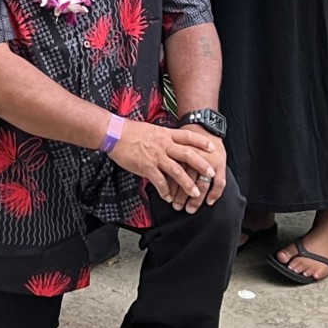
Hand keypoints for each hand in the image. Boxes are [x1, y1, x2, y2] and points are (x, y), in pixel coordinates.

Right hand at [105, 119, 226, 210]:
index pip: (187, 136)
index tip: (212, 147)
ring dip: (187, 183)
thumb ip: (164, 138)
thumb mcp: (152, 130)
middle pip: (187, 154)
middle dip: (201, 164)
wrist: (115, 134)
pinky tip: (169, 197)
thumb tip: (172, 144)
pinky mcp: (146, 166)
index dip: (201, 142)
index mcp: (166, 134)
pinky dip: (165, 190)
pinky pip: (159, 181)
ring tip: (195, 193)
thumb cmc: (131, 131)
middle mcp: (164, 145)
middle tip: (211, 173)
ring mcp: (156, 156)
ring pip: (176, 171)